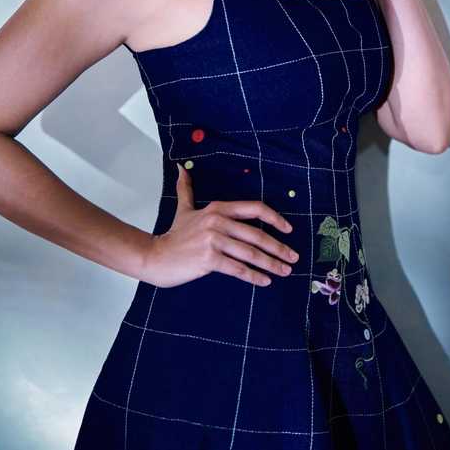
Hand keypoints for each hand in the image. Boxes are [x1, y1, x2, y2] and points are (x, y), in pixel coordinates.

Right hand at [139, 163, 299, 288]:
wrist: (156, 257)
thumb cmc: (175, 235)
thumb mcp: (184, 209)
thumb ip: (186, 189)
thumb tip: (181, 168)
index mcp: (218, 208)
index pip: (254, 208)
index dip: (275, 218)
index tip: (289, 229)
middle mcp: (218, 221)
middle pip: (257, 235)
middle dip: (278, 248)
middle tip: (293, 258)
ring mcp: (213, 240)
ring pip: (250, 253)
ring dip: (271, 264)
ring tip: (284, 271)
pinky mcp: (209, 259)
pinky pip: (238, 268)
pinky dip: (254, 276)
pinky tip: (265, 281)